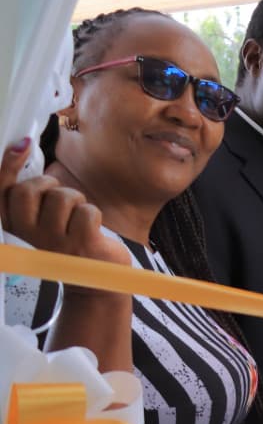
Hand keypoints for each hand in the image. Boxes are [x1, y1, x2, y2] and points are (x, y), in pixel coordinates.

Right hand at [0, 140, 128, 266]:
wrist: (93, 278)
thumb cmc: (68, 240)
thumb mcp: (43, 217)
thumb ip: (33, 194)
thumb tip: (22, 147)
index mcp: (15, 226)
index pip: (2, 191)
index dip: (8, 165)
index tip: (22, 144)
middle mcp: (28, 236)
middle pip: (27, 190)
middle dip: (48, 184)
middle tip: (58, 197)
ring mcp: (54, 242)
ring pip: (60, 197)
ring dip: (75, 199)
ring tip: (77, 216)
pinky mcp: (81, 245)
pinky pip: (86, 211)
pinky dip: (92, 212)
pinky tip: (91, 228)